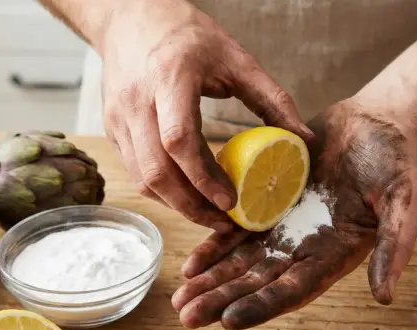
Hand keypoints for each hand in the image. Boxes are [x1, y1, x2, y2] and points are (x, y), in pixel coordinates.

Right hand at [100, 0, 311, 230]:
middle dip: (191, 206)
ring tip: (209, 214)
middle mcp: (137, 101)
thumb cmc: (187, 36)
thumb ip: (272, 99)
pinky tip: (187, 194)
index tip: (231, 199)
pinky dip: (162, 191)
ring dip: (176, 204)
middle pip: (156, 170)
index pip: (178, 139)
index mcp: (169, 78)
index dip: (203, 177)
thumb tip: (305, 139)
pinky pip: (135, 171)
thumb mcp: (236, 58)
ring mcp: (118, 117)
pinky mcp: (112, 128)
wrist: (131, 16)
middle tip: (224, 222)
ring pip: (142, 178)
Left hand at [171, 100, 416, 329]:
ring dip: (212, 281)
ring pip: (242, 262)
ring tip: (180, 299)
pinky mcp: (270, 204)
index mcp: (335, 255)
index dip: (263, 305)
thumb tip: (386, 296)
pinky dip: (214, 247)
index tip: (230, 321)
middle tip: (187, 316)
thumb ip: (396, 244)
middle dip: (223, 300)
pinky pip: (237, 231)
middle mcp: (306, 249)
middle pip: (259, 282)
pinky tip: (191, 264)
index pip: (295, 290)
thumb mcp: (404, 199)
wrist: (376, 123)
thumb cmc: (395, 160)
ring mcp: (286, 229)